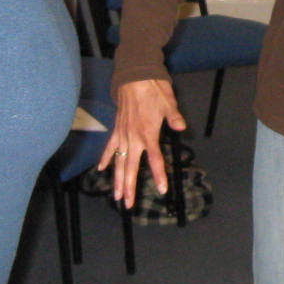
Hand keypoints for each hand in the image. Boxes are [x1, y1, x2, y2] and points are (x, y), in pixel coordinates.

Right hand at [97, 79, 185, 207]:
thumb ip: (174, 117)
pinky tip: (101, 170)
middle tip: (128, 205)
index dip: (159, 175)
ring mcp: (123, 135)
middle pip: (131, 168)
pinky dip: (105, 158)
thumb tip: (182, 127)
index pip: (155, 160)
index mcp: (148, 134)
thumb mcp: (168, 103)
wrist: (134, 78)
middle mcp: (133, 138)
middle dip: (130, 187)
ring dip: (117, 180)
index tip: (161, 190)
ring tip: (116, 196)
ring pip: (119, 162)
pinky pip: (110, 147)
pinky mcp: (117, 130)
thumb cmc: (154, 90)